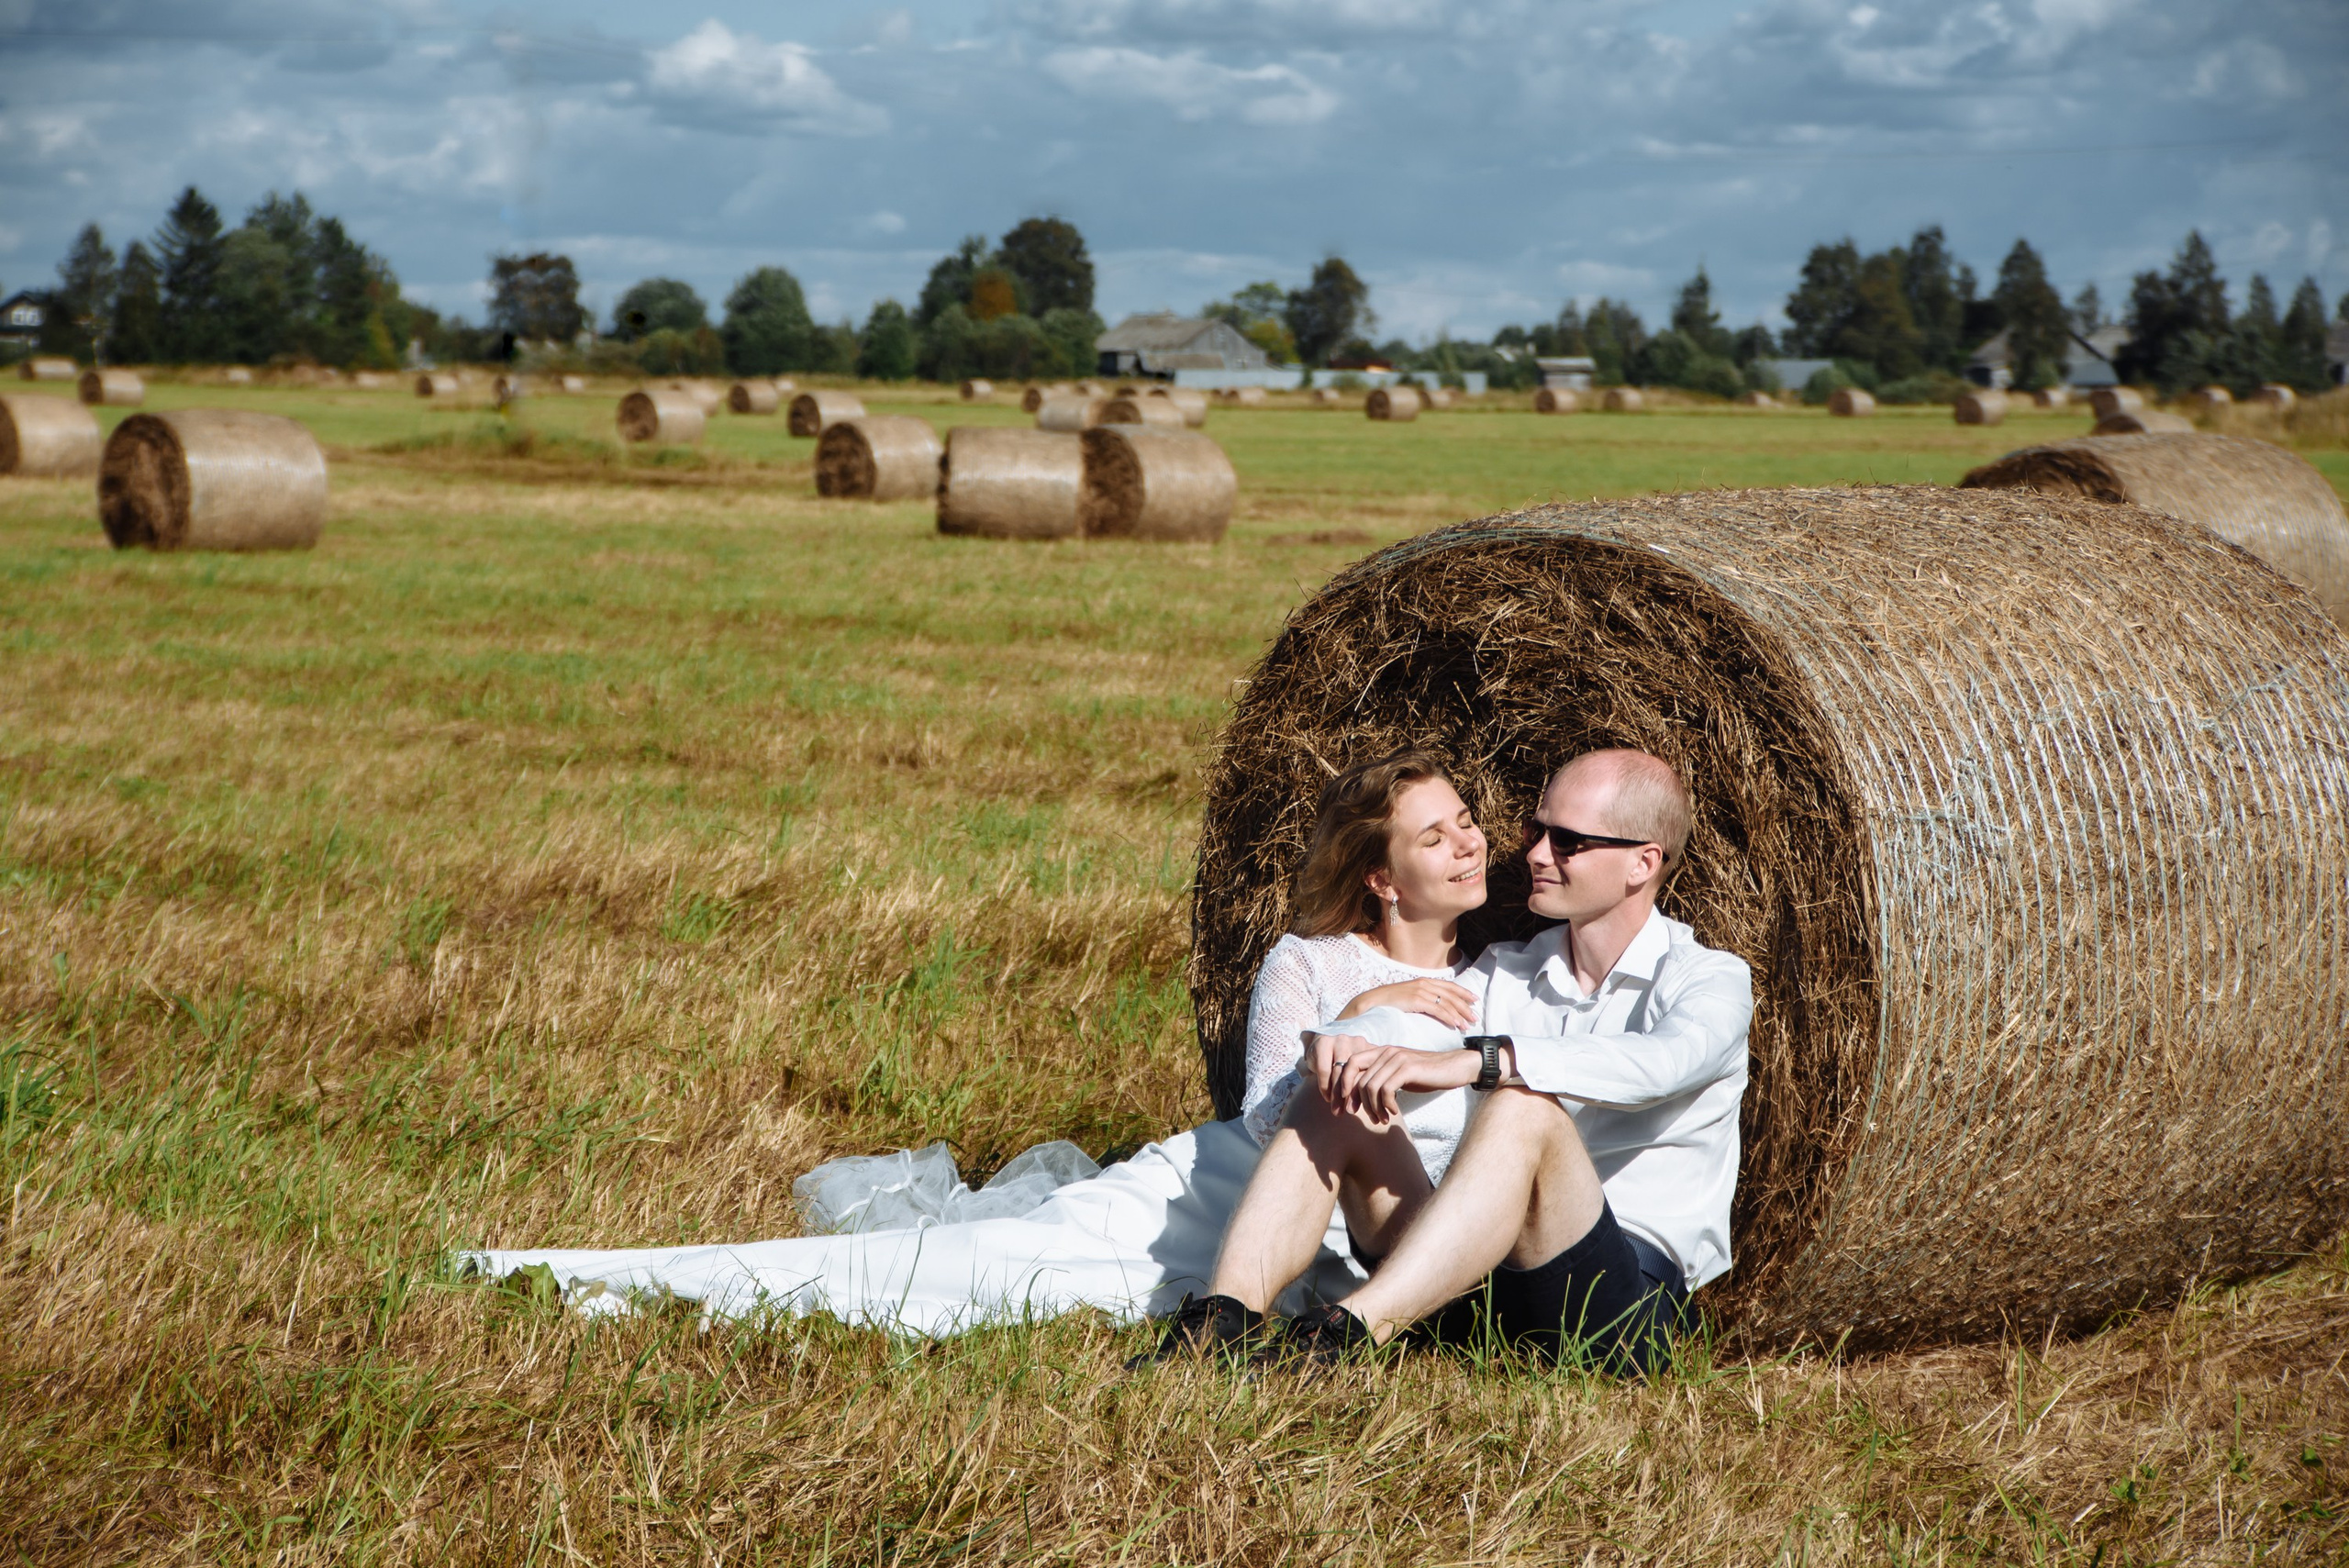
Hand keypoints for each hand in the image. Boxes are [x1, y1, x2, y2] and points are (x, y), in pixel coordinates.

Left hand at [1306, 1034, 1480, 1121]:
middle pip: (1356, 1078)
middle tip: (1363, 1118)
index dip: (1343, 1086)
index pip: (1350, 1064)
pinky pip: (1386, 1090)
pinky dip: (1387, 1105)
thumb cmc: (1425, 1074)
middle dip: (1355, 1101)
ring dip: (1373, 1108)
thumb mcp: (1398, 1075)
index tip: (1345, 1107)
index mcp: (1380, 1051)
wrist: (1454, 1068)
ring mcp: (1396, 1059)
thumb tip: (1357, 1098)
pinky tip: (1394, 1112)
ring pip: (1370, 1087)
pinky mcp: (1407, 1068)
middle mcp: (1385, 1052)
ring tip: (1382, 1119)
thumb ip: (1379, 1079)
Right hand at [1336, 978, 1479, 1029]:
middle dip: (1465, 1005)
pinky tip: (1455, 1024)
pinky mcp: (1416, 1000)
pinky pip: (1437, 1009)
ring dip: (1460, 1014)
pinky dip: (1449, 1017)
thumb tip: (1433, 1007)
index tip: (1474, 1000)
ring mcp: (1420, 991)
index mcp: (1423, 981)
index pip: (1449, 986)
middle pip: (1451, 994)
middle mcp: (1424, 983)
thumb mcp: (1408, 998)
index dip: (1463, 992)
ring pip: (1447, 1002)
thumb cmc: (1388, 1003)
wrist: (1370, 1003)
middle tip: (1475, 1017)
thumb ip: (1422, 1000)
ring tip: (1468, 1024)